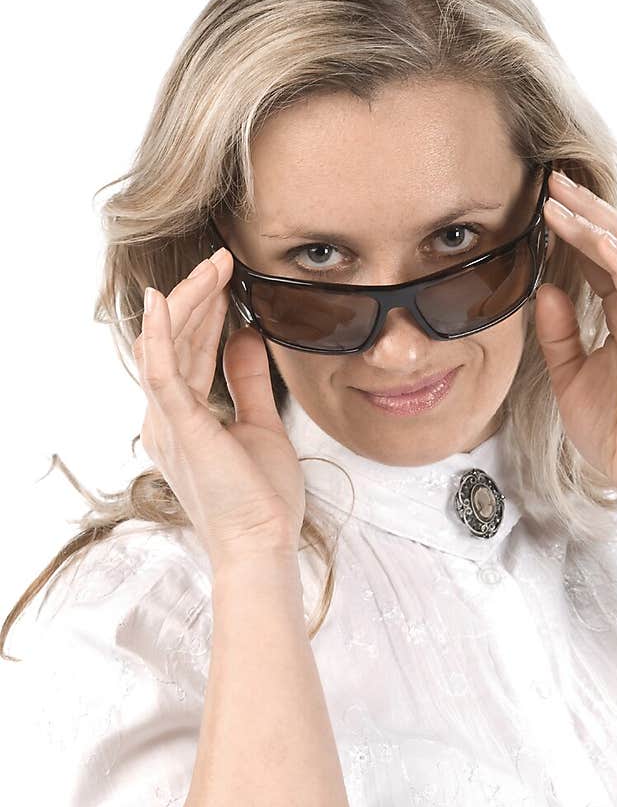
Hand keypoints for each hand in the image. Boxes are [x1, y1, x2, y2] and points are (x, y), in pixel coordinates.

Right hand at [132, 248, 305, 572]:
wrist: (262, 546)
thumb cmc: (260, 500)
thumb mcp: (259, 426)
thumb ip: (248, 382)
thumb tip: (247, 337)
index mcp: (181, 420)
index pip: (188, 353)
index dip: (204, 314)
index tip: (226, 282)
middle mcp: (164, 419)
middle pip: (175, 342)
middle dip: (198, 297)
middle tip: (222, 260)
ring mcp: (167, 424)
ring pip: (168, 346)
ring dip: (190, 302)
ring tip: (213, 267)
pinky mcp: (181, 429)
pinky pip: (163, 372)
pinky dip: (163, 333)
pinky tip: (167, 299)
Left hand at [534, 169, 616, 509]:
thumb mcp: (571, 378)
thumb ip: (559, 334)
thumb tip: (544, 289)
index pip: (603, 258)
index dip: (576, 227)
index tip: (542, 200)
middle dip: (586, 208)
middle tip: (549, 179)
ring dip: (594, 223)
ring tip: (558, 198)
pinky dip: (616, 259)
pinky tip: (591, 238)